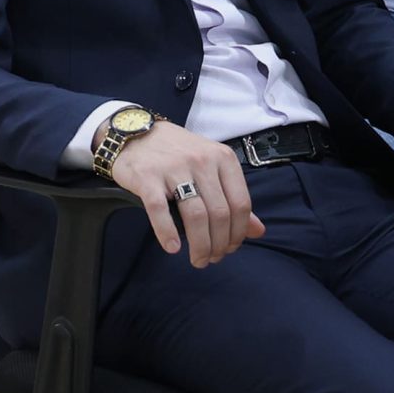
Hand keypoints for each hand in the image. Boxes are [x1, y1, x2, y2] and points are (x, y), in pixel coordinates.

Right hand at [105, 122, 265, 268]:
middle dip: (218, 244)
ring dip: (200, 245)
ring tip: (198, 259)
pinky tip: (172, 248)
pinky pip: (160, 210)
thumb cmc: (177, 153)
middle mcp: (202, 160)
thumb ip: (234, 197)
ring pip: (196, 215)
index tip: (229, 248)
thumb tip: (258, 231)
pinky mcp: (147, 176)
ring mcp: (174, 168)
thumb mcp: (212, 167)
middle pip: (220, 214)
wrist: (135, 133)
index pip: (241, 204)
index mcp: (223, 158)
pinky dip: (167, 233)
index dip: (238, 233)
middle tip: (211, 258)